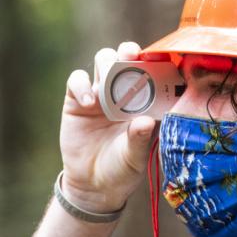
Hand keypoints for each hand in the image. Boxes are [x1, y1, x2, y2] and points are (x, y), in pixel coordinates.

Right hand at [59, 42, 156, 212]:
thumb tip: (146, 122)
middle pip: (126, 57)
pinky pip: (76, 80)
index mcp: (146, 100)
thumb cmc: (122, 169)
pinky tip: (89, 102)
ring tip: (108, 79)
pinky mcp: (77, 100)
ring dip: (107, 62)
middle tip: (131, 56)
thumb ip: (140, 139)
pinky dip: (81, 85)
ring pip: (103, 61)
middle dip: (129, 51)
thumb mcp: (134, 157)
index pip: (152, 71)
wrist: (92, 185)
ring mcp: (100, 93)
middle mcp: (124, 91)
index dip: (155, 60)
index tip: (159, 59)